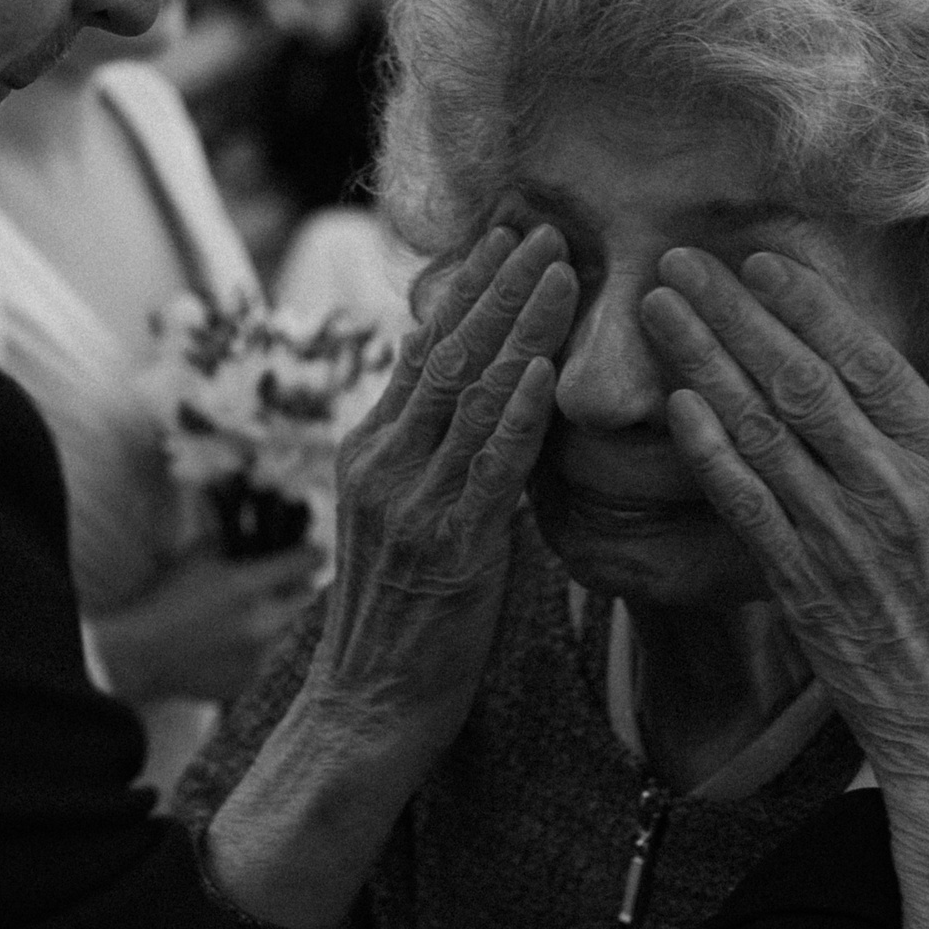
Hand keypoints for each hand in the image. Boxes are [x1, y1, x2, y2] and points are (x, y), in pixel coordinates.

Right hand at [92, 544, 323, 703]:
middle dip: (297, 585)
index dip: (312, 553)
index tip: (312, 551)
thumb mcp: (198, 556)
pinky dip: (254, 647)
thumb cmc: (164, 598)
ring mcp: (258, 656)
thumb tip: (265, 531)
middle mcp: (260, 623)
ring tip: (243, 614)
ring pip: (287, 628)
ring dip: (274, 617)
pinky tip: (226, 641)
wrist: (139, 656)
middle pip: (307, 597)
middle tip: (283, 581)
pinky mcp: (250, 680)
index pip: (306, 562)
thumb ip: (236, 541)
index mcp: (246, 586)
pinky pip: (266, 656)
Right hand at [202, 224, 575, 928]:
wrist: (367, 705)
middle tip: (544, 224)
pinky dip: (517, 412)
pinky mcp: (446, 545)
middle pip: (445, 352)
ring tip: (561, 268)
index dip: (467, 289)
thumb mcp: (413, 519)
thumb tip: (503, 403)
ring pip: (470, 393)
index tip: (507, 236)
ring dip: (520, 326)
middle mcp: (383, 462)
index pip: (422, 348)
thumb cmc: (406, 618)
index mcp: (371, 449)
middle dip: (498, 284)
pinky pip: (488, 466)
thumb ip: (448, 459)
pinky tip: (544, 368)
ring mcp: (410, 501)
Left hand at [642, 247, 928, 928]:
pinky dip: (707, 451)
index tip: (760, 260)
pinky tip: (672, 404)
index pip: (871, 364)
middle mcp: (899, 495)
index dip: (808, 306)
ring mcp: (846, 541)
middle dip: (734, 314)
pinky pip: (745, 506)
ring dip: (701, 362)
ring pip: (762, 431)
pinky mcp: (804, 590)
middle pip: (801, 382)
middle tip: (680, 259)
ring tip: (657, 309)